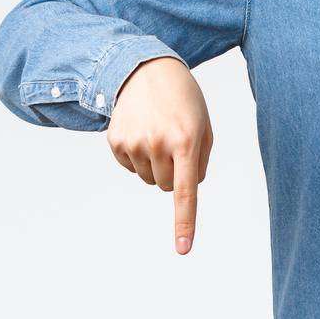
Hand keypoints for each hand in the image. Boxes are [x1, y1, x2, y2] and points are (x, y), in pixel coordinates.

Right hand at [105, 56, 213, 254]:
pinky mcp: (115, 141)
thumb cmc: (184, 101)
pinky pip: (131, 168)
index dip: (185, 222)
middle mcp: (158, 144)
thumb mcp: (204, 125)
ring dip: (156, 165)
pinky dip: (138, 157)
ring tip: (158, 132)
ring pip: (149, 180)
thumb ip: (200, 160)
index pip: (185, 191)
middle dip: (173, 173)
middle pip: (166, 187)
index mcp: (186, 141)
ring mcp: (134, 143)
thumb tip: (185, 190)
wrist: (146, 70)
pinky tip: (141, 131)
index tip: (183, 249)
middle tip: (174, 143)